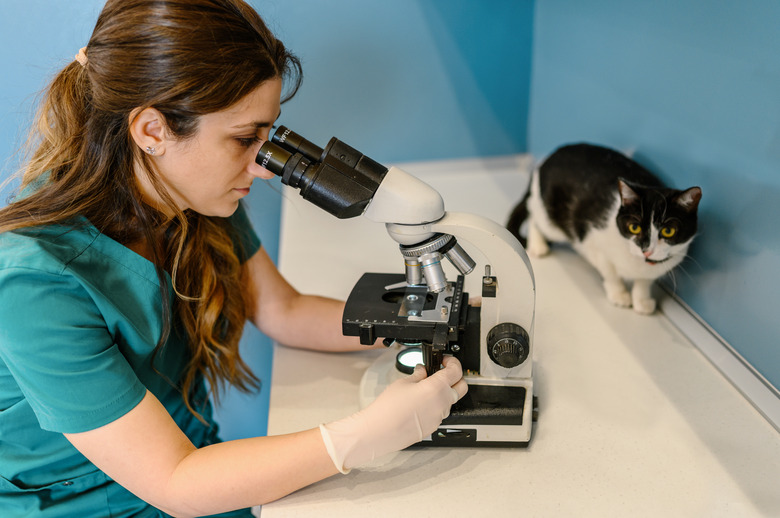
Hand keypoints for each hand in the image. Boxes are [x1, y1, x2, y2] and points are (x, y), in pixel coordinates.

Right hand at [320, 355, 467, 471]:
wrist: (379, 431)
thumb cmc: (388, 408)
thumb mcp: (403, 383)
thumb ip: (418, 375)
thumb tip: (423, 371)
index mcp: (437, 388)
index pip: (456, 371)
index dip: (453, 362)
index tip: (446, 361)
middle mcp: (443, 403)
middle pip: (462, 387)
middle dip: (456, 378)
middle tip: (443, 373)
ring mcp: (439, 417)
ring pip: (451, 401)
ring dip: (444, 393)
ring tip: (425, 389)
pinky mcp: (433, 427)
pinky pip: (440, 413)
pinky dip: (435, 405)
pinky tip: (420, 404)